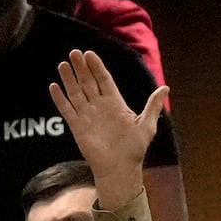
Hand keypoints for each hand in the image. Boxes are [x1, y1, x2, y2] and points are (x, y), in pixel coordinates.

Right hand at [49, 50, 169, 207]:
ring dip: (69, 79)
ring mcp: (87, 115)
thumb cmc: (135, 148)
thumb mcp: (147, 124)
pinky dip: (60, 99)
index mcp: (115, 104)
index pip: (104, 80)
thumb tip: (166, 87)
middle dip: (81, 68)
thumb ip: (153, 105)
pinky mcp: (77, 126)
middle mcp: (99, 107)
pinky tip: (54, 86)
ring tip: (63, 64)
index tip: (90, 54)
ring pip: (75, 93)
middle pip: (88, 83)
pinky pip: (67, 109)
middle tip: (74, 52)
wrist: (121, 168)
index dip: (96, 67)